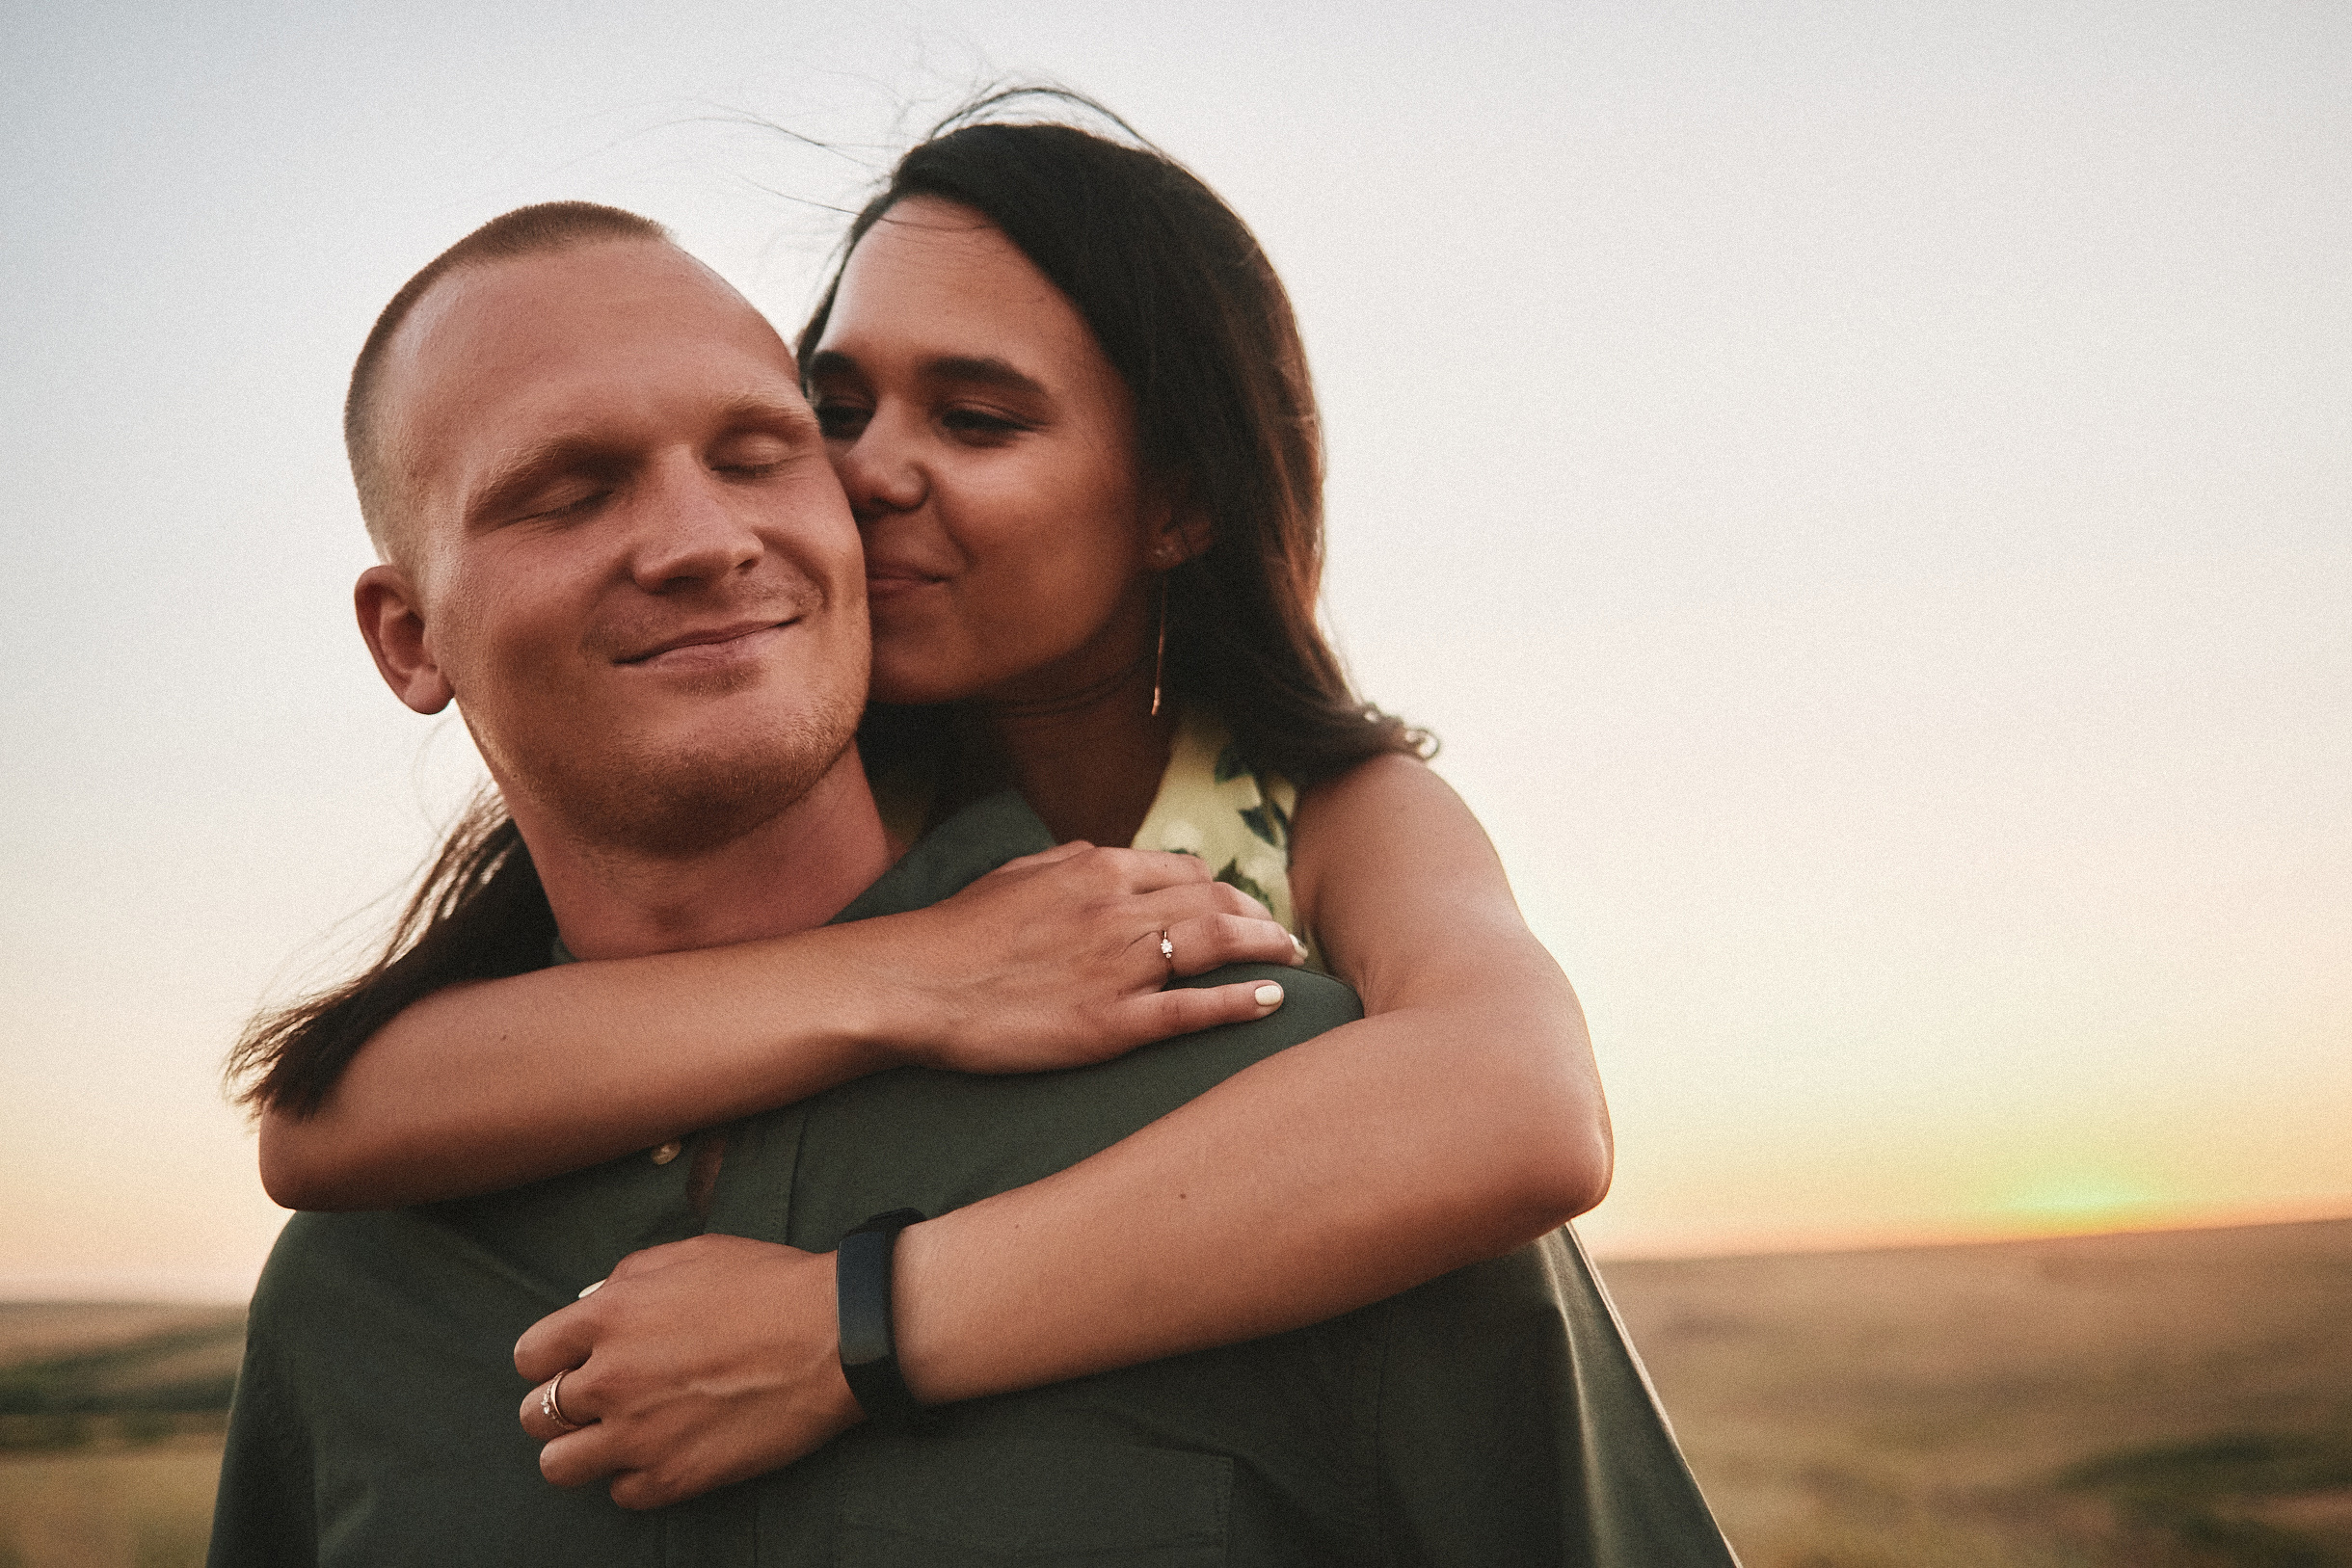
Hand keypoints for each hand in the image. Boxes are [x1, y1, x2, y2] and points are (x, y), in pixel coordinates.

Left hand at [515, 1234, 859, 1509]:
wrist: (836, 1336)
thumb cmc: (770, 1285)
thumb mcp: (693, 1255)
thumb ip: (628, 1277)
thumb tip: (590, 1302)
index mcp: (610, 1316)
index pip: (529, 1355)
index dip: (551, 1359)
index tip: (576, 1362)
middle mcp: (611, 1379)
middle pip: (535, 1415)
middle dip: (561, 1407)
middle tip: (601, 1401)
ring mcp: (639, 1434)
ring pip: (559, 1466)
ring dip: (583, 1452)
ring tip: (620, 1437)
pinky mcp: (674, 1477)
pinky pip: (622, 1494)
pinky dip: (637, 1478)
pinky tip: (666, 1453)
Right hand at [882, 843, 1304, 1073]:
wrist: (913, 984)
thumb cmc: (954, 932)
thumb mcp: (1017, 873)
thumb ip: (1070, 862)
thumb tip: (1105, 855)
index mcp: (1095, 869)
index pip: (1185, 872)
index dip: (1222, 890)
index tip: (1239, 907)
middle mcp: (1118, 909)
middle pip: (1215, 904)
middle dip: (1258, 917)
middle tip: (1284, 935)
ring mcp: (1118, 967)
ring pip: (1217, 946)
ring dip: (1266, 948)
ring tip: (1293, 958)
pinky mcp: (1110, 1023)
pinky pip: (1193, 1009)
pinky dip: (1240, 1001)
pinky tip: (1271, 1000)